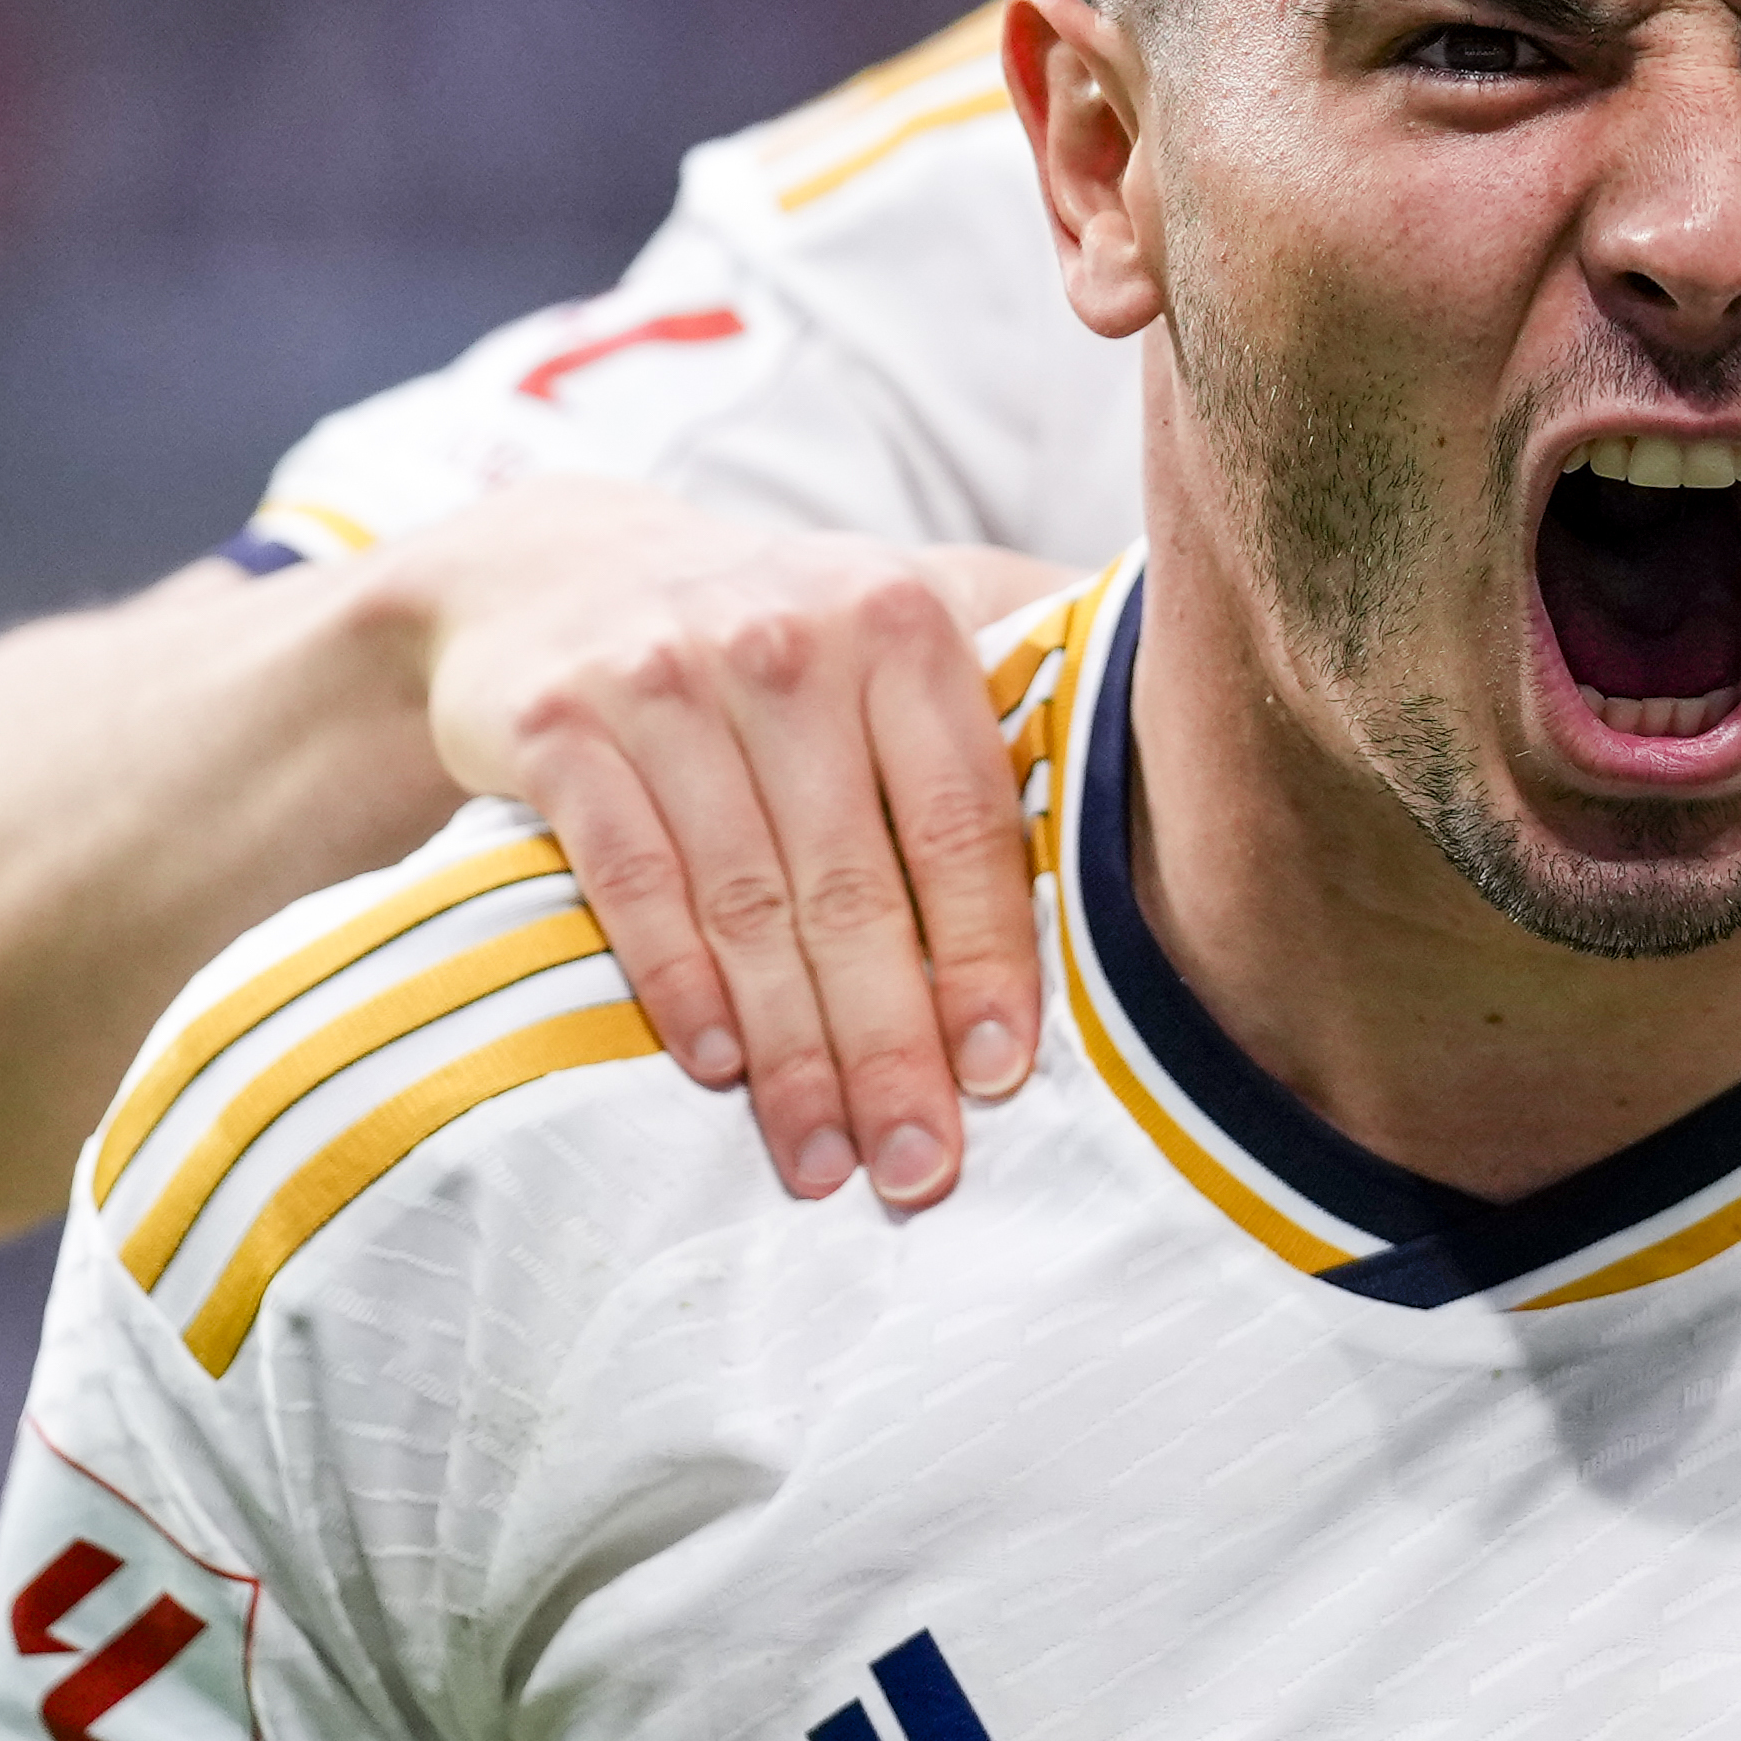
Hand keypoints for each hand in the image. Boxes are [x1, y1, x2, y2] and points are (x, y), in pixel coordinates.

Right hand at [372, 477, 1080, 1206]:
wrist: (554, 572)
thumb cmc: (775, 636)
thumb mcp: (893, 625)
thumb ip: (1015, 684)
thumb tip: (1185, 771)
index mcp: (901, 625)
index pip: (964, 821)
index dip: (987, 959)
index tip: (1000, 1076)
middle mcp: (789, 639)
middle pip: (855, 886)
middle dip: (890, 1047)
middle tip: (918, 1168)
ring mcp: (666, 677)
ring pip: (746, 903)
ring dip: (790, 1052)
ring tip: (823, 1160)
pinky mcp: (559, 723)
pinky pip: (632, 880)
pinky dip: (678, 985)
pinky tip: (718, 1071)